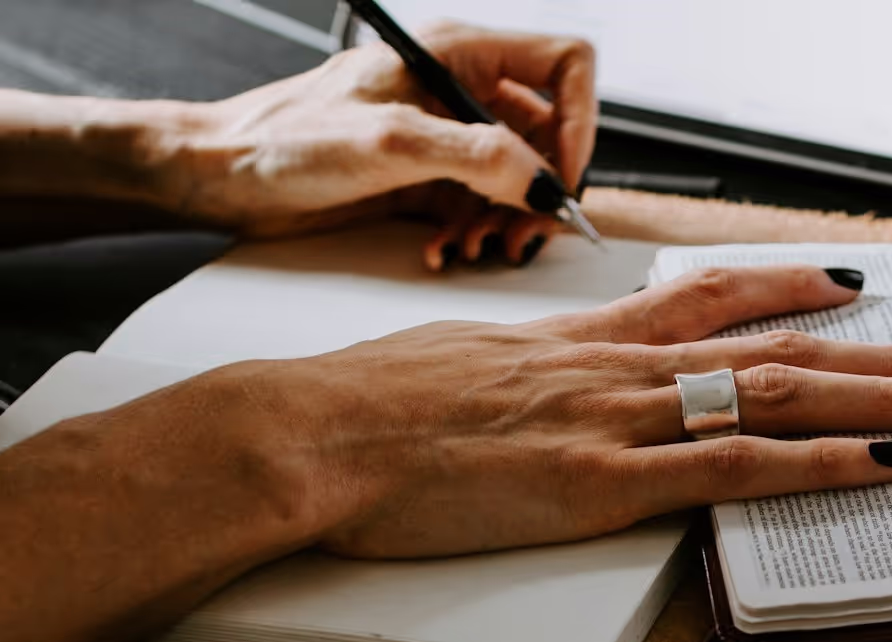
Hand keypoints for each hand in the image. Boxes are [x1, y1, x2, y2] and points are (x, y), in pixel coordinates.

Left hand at [157, 20, 594, 268]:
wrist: (221, 174)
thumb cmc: (284, 138)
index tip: (562, 177)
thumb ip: (476, 157)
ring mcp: (446, 134)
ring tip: (475, 246)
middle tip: (524, 232)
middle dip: (543, 189)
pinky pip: (481, 206)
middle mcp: (460, 89)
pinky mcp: (429, 175)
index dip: (581, 122)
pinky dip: (472, 233)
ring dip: (507, 221)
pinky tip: (441, 249)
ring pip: (520, 178)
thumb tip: (541, 181)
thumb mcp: (390, 143)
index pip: (564, 66)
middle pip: (550, 134)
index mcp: (458, 54)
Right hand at [227, 265, 891, 557]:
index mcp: (580, 341)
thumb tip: (544, 386)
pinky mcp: (602, 485)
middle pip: (772, 346)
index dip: (788, 288)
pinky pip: (735, 469)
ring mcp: (617, 422)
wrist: (312, 433)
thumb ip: (524, 372)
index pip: (707, 299)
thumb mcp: (460, 362)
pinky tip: (883, 464)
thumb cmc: (368, 403)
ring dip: (879, 397)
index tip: (847, 287)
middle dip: (874, 352)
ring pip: (777, 397)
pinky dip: (820, 465)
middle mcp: (616, 368)